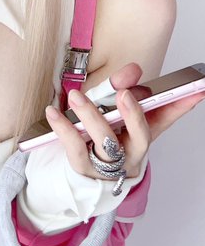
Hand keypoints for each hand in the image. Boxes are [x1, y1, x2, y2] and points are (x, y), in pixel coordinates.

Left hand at [45, 62, 204, 180]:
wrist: (83, 176)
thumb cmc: (103, 140)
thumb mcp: (116, 115)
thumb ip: (124, 90)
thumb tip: (134, 70)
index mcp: (142, 137)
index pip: (166, 118)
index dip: (180, 104)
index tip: (192, 89)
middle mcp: (131, 153)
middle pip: (140, 137)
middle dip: (134, 114)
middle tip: (124, 93)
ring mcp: (108, 164)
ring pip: (105, 142)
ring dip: (91, 115)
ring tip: (76, 96)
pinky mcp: (83, 168)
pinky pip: (74, 148)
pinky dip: (63, 128)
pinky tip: (53, 112)